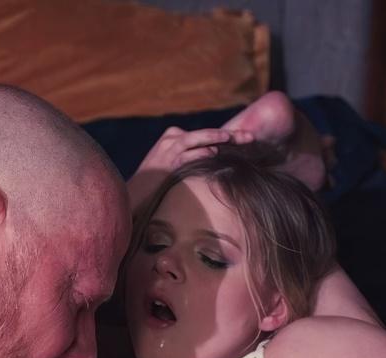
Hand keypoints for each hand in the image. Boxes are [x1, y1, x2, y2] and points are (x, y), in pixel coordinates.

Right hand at [128, 127, 252, 207]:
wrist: (134, 194)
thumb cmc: (157, 184)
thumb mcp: (176, 166)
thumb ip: (193, 157)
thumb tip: (218, 156)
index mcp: (175, 136)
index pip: (207, 134)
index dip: (229, 136)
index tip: (249, 138)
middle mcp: (172, 138)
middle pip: (207, 134)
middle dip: (230, 136)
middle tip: (251, 137)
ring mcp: (168, 148)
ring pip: (198, 139)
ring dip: (217, 138)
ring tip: (234, 138)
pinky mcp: (166, 160)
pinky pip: (186, 153)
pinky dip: (200, 152)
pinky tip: (214, 152)